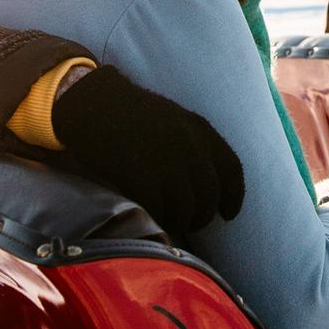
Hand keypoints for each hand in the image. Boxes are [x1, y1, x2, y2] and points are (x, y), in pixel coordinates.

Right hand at [52, 65, 245, 234]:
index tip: (229, 214)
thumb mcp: (173, 118)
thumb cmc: (129, 110)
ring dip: (180, 223)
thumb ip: (191, 143)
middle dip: (202, 216)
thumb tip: (200, 179)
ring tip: (170, 225)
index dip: (234, 196)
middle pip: (209, 196)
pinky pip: (160, 212)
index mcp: (201, 129)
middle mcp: (191, 148)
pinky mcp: (145, 180)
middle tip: (190, 224)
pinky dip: (159, 222)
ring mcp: (169, 165)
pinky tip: (153, 221)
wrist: (94, 104)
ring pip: (187, 210)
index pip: (231, 169)